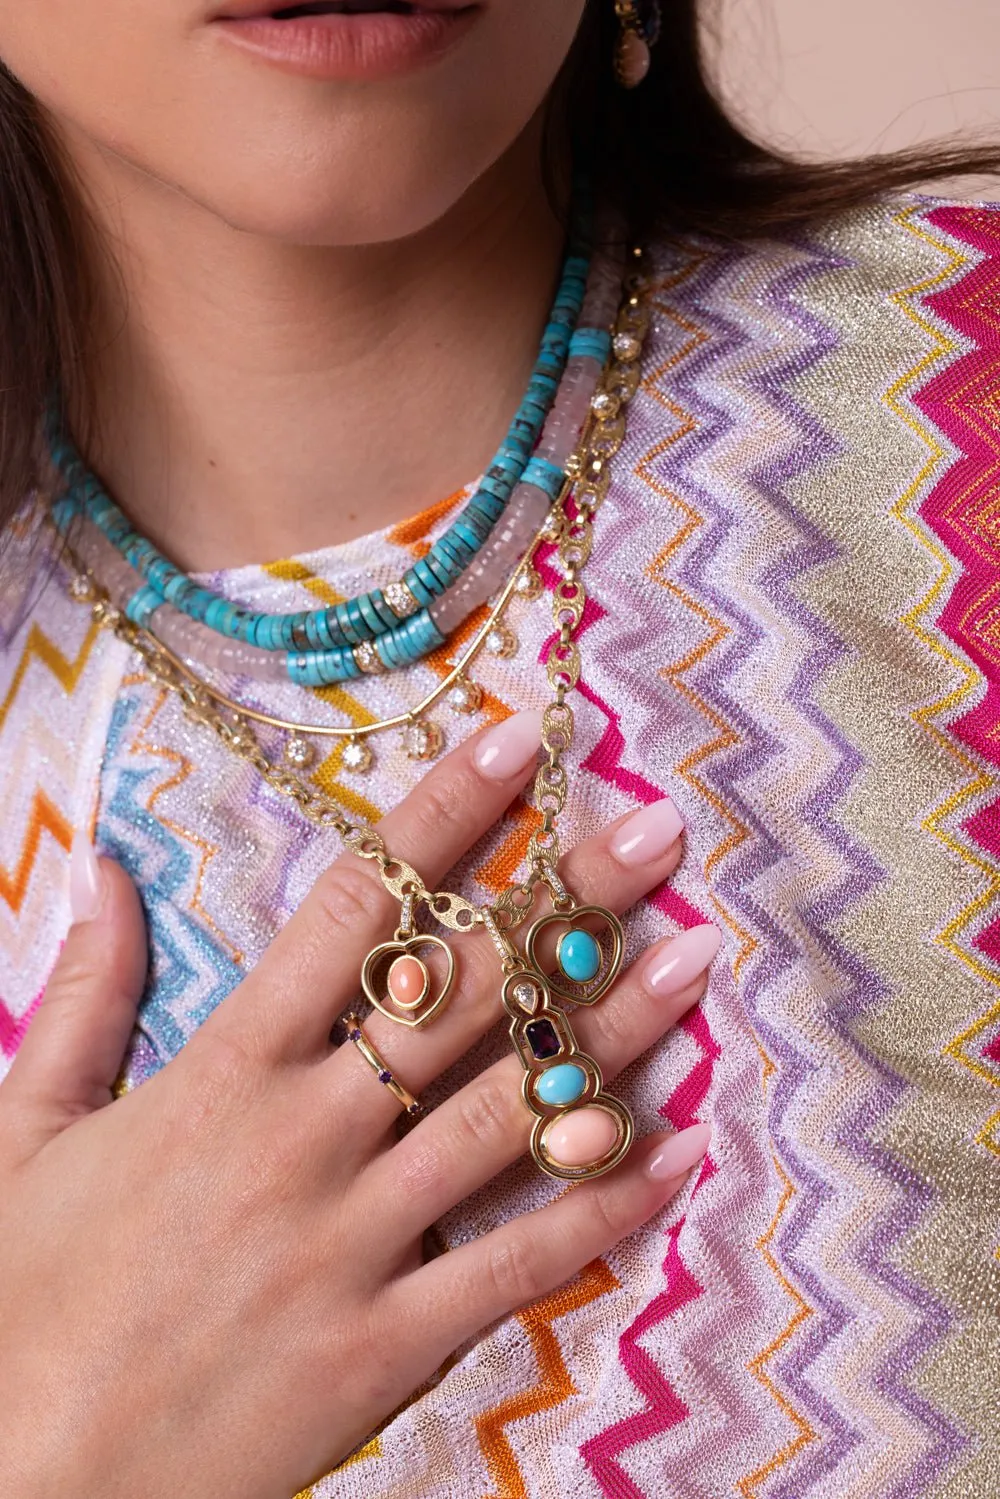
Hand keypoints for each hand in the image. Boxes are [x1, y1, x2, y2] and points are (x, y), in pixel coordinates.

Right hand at [0, 709, 716, 1498]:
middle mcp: (306, 1137)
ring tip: (695, 954)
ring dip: (614, 1029)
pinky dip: (604, 1208)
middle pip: (462, 991)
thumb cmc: (17, 1303)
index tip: (518, 744)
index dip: (441, 816)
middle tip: (657, 833)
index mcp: (222, 1072)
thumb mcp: (21, 1133)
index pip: (355, 910)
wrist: (25, 1488)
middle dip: (565, 900)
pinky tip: (678, 1150)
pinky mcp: (388, 1344)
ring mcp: (357, 1241)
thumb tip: (100, 867)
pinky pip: (519, 1263)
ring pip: (513, 1110)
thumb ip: (83, 995)